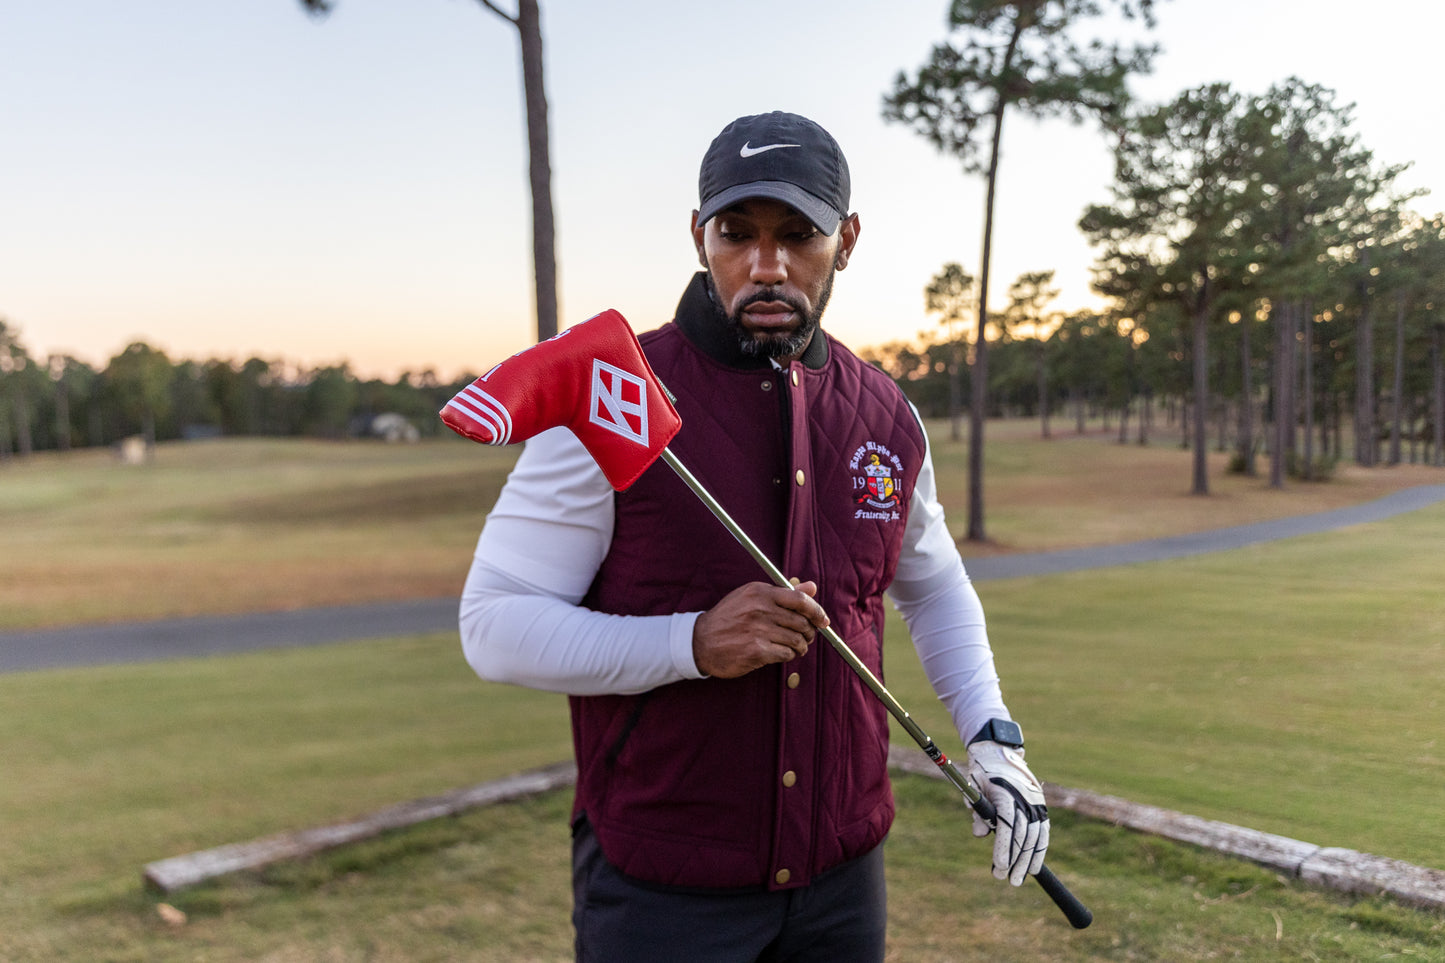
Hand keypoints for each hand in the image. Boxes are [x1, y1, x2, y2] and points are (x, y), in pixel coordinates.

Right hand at [692, 581, 829, 678]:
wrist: (700, 641)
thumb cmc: (728, 618)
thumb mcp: (751, 597)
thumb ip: (783, 592)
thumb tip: (812, 587)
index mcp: (759, 592)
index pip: (799, 599)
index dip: (816, 611)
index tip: (822, 620)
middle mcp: (760, 609)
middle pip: (801, 621)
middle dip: (809, 632)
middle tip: (807, 637)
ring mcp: (758, 630)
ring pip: (797, 639)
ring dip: (801, 646)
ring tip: (797, 647)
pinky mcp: (757, 651)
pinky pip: (786, 654)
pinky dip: (790, 655)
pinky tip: (784, 654)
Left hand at [967, 740, 1049, 885]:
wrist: (998, 752)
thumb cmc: (982, 772)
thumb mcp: (974, 789)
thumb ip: (978, 812)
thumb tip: (980, 834)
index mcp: (1006, 793)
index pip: (1008, 825)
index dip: (1004, 847)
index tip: (999, 866)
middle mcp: (1025, 799)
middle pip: (1023, 835)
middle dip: (1015, 860)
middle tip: (1005, 879)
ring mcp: (1036, 803)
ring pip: (1035, 837)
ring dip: (1028, 861)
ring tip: (1018, 879)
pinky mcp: (1040, 807)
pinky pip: (1043, 833)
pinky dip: (1039, 851)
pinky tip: (1034, 868)